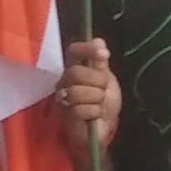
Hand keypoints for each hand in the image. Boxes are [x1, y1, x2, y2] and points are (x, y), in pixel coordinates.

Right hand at [57, 40, 117, 155]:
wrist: (103, 129)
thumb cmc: (104, 103)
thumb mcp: (107, 81)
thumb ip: (100, 64)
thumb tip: (98, 41)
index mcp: (76, 68)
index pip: (74, 51)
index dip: (86, 49)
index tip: (104, 53)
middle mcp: (65, 81)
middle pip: (75, 72)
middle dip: (96, 81)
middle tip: (104, 90)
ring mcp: (62, 98)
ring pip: (76, 92)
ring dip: (96, 98)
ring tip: (99, 104)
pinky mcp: (65, 115)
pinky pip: (80, 109)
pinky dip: (94, 112)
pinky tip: (94, 115)